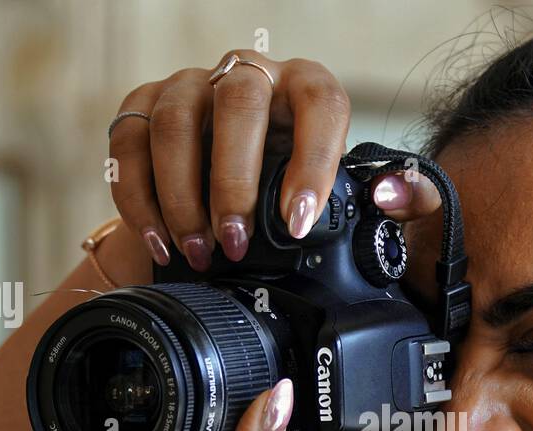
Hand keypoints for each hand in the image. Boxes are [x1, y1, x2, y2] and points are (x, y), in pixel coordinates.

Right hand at [108, 52, 442, 270]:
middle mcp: (250, 76)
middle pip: (239, 102)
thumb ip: (403, 201)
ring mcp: (191, 86)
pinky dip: (139, 197)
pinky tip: (160, 242)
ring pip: (176, 121)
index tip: (298, 222)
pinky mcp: (143, 107)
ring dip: (181, 194)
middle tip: (234, 241)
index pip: (321, 103)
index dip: (313, 160)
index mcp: (307, 89)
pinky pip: (129, 142)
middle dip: (233, 179)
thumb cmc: (299, 197)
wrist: (232, 203)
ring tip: (197, 252)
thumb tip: (392, 195)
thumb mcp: (360, 203)